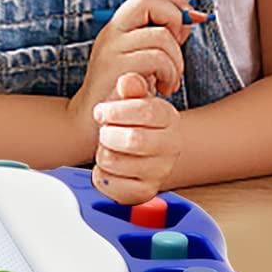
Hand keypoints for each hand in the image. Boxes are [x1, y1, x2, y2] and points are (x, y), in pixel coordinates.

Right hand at [67, 0, 197, 157]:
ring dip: (177, 60)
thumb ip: (160, 38)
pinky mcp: (117, 68)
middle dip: (174, 20)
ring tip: (170, 79)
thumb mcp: (140, 59)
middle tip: (178, 46)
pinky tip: (164, 89)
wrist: (93, 122)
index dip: (173, 2)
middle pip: (148, 1)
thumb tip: (192, 17)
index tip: (187, 23)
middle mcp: (112, 32)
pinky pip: (157, 59)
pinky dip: (170, 74)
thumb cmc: (126, 92)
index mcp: (118, 26)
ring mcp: (111, 49)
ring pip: (161, 36)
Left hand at [91, 71, 182, 204]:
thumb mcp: (126, 97)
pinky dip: (103, 176)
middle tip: (104, 132)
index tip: (100, 111)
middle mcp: (171, 145)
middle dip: (108, 134)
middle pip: (134, 140)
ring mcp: (161, 171)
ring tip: (109, 149)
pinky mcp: (146, 191)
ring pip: (116, 162)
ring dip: (103, 154)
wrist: (125, 148)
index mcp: (169, 117)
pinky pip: (114, 185)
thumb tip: (128, 79)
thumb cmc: (125, 119)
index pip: (148, 111)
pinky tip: (110, 168)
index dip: (117, 111)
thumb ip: (129, 87)